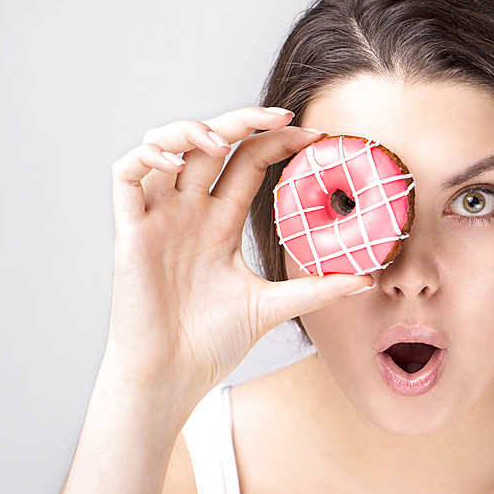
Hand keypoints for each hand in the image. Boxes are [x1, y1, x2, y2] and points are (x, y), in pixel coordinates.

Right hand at [103, 107, 372, 404]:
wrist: (172, 377)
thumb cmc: (212, 342)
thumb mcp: (273, 306)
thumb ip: (315, 288)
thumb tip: (367, 277)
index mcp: (220, 222)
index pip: (247, 162)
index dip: (275, 141)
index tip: (314, 136)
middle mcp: (190, 211)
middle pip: (210, 143)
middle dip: (243, 120)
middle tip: (281, 116)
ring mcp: (159, 217)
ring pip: (164, 145)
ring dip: (192, 130)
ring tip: (222, 140)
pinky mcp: (130, 231)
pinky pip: (126, 175)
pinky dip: (147, 156)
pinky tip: (174, 162)